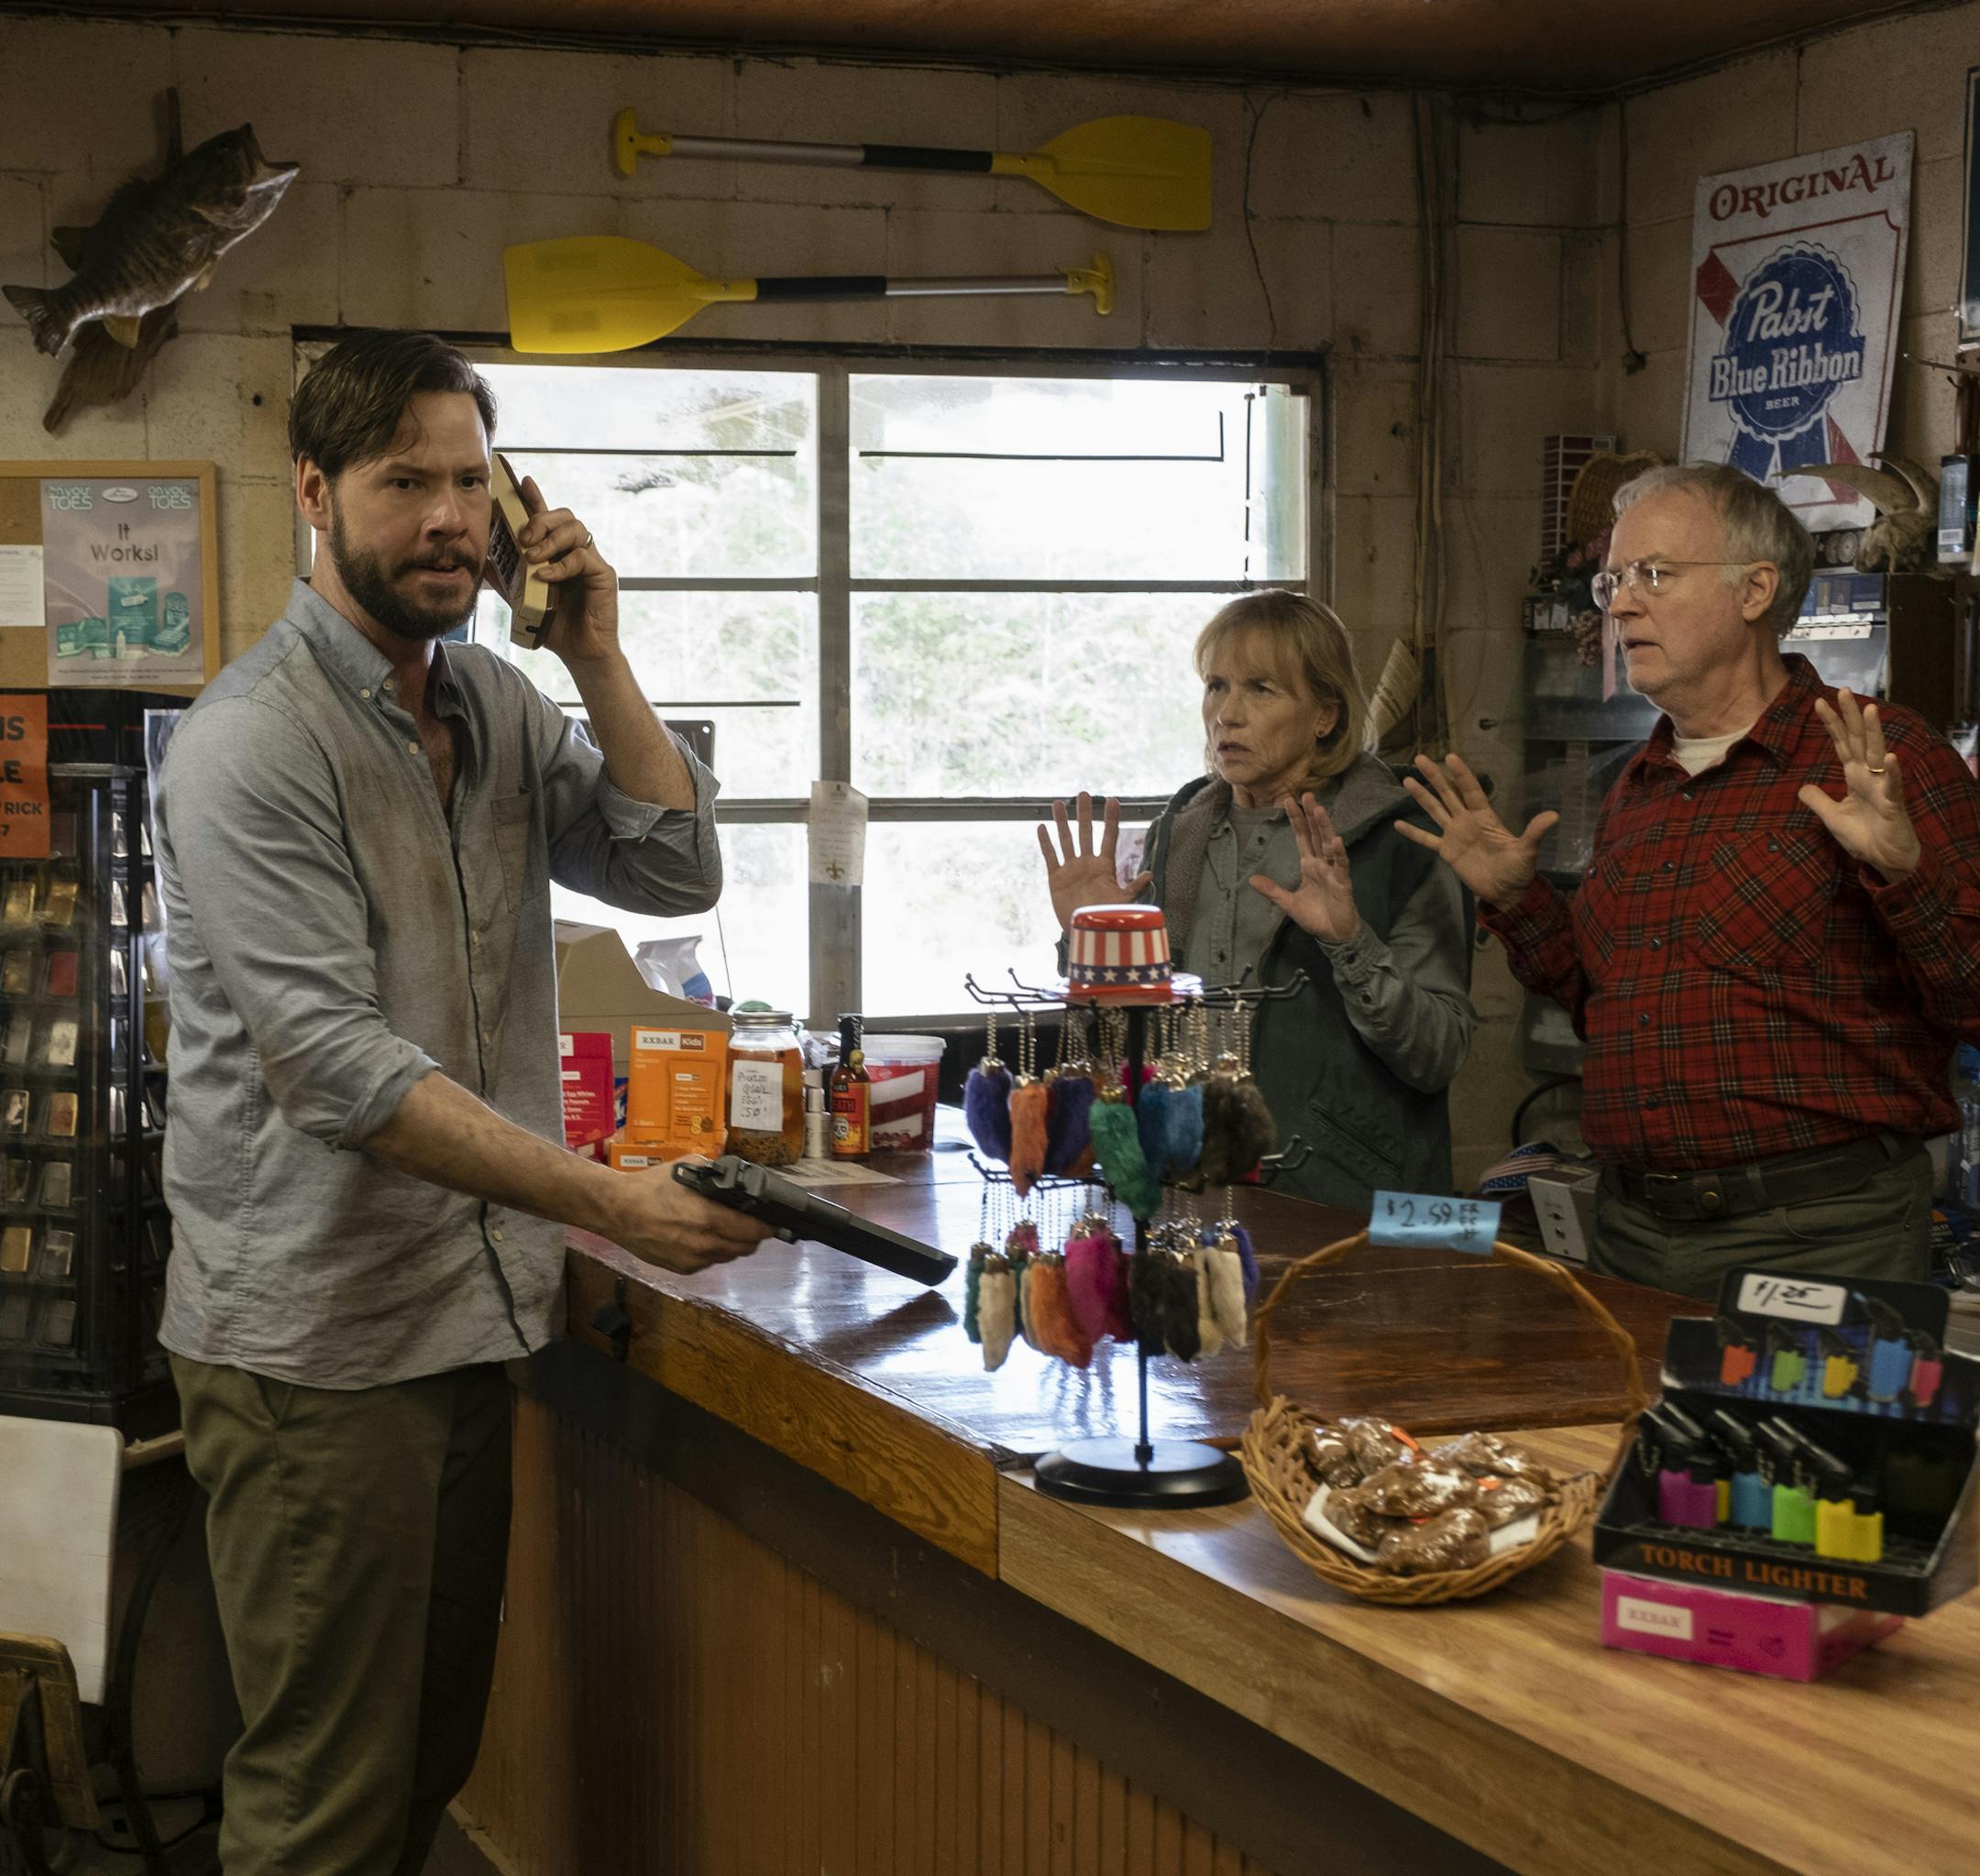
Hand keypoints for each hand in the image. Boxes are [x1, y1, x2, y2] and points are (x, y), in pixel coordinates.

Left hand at [517, 473, 619, 667]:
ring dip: (550, 540)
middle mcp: (575, 552)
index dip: (535, 498)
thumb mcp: (522, 598)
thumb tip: (482, 558)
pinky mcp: (603, 575)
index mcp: (557, 553)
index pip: (546, 518)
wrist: (580, 652)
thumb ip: (506, 577)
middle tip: (523, 538)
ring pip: (576, 529)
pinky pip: (583, 557)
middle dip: (540, 520)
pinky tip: (546, 577)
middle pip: (564, 515)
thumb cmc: (555, 625)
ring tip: (532, 558)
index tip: (521, 482)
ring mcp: (591, 562)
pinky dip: (561, 565)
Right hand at [605, 1159, 776, 1274]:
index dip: (767, 1226)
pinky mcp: (682, 1268)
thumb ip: (716, 1174)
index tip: (772, 1221)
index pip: (755, 1231)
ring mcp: (693, 1259)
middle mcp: (705, 1243)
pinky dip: (713, 1251)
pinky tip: (705, 1237)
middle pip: (746, 1248)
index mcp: (710, 1218)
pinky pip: (709, 1262)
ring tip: (728, 1229)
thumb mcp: (688, 1167)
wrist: (617, 1210)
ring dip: (734, 1245)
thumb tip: (736, 1177)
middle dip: (753, 1237)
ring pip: (728, 1257)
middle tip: (752, 1224)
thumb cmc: (651, 1186)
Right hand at [1036, 793, 1152, 931]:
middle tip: (1084, 794)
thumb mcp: (1122, 902)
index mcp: (1105, 867)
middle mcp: (1088, 863)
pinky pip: (1051, 857)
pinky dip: (1046, 843)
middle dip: (1085, 813)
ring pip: (1066, 840)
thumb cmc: (1106, 918)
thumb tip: (1150, 873)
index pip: (1109, 837)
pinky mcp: (1056, 878)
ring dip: (1062, 822)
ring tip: (1058, 804)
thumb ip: (1134, 887)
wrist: (1085, 933)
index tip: (1113, 800)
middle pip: (1086, 833)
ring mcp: (1071, 869)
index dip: (1111, 819)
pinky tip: (1043, 827)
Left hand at [1248, 793, 1359, 942]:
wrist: (1334, 935)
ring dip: (1325, 827)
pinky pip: (1341, 865)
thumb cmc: (1315, 916)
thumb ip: (1272, 890)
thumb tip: (1251, 880)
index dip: (1296, 819)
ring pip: (1329, 844)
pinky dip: (1339, 853)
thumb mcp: (1287, 903)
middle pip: (1317, 834)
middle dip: (1312, 815)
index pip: (1302, 837)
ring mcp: (1333, 871)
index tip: (1288, 800)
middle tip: (1307, 794)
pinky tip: (1336, 841)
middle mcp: (1322, 863)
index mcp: (1309, 865)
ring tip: (1319, 810)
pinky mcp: (1343, 882)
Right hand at [1398, 753, 1557, 911]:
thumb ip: (1534, 832)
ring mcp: (1455, 835)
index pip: (1470, 790)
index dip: (1461, 774)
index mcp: (1484, 817)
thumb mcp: (1527, 850)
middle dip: (1435, 777)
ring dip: (1422, 796)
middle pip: (1448, 794)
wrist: (1506, 892)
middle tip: (1421, 759)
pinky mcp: (1447, 852)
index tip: (1450, 757)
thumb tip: (1554, 816)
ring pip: (1435, 810)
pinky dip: (1414, 832)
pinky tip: (1398, 823)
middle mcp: (1467, 821)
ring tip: (1407, 780)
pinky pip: (1427, 839)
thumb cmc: (1518, 870)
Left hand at [1798, 689, 1919, 880]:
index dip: (1832, 724)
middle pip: (1859, 740)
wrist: (1884, 859)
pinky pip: (1892, 785)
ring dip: (1873, 733)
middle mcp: (1869, 775)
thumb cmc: (1864, 836)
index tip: (1818, 702)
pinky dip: (1891, 772)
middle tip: (1844, 690)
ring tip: (1869, 709)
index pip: (1842, 743)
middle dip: (1851, 716)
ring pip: (1877, 754)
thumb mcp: (1832, 817)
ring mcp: (1882, 786)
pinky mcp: (1893, 803)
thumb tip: (1802, 787)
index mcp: (1854, 775)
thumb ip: (1818, 800)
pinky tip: (1890, 757)